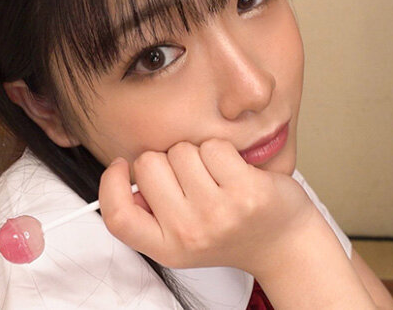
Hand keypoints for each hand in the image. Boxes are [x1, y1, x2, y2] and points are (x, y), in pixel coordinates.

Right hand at [98, 138, 320, 273]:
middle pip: (148, 164)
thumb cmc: (230, 231)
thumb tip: (123, 175)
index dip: (110, 184)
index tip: (121, 166)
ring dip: (197, 154)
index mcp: (166, 247)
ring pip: (181, 150)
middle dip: (166, 160)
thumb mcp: (181, 236)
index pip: (117, 217)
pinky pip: (212, 145)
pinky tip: (234, 170)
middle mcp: (188, 233)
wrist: (282, 242)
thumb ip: (150, 212)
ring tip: (215, 176)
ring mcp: (217, 212)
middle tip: (190, 179)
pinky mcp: (245, 191)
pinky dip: (222, 150)